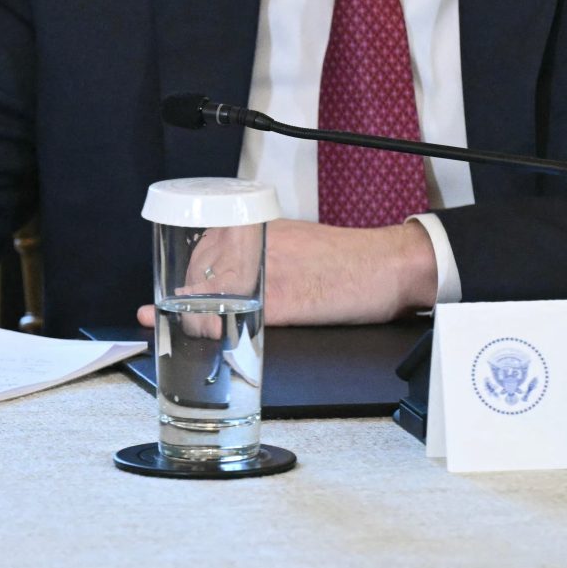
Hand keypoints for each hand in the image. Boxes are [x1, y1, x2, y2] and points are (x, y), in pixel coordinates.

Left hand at [133, 218, 438, 327]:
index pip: (201, 249)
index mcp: (258, 228)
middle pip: (200, 274)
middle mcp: (257, 246)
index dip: (185, 275)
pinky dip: (218, 331)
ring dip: (193, 318)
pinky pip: (238, 319)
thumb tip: (221, 273)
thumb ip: (257, 250)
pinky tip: (212, 339)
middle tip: (181, 316)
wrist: (388, 265)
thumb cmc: (346, 257)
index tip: (178, 291)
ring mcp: (269, 275)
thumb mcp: (293, 238)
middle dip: (185, 298)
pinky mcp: (285, 303)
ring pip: (211, 297)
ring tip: (189, 331)